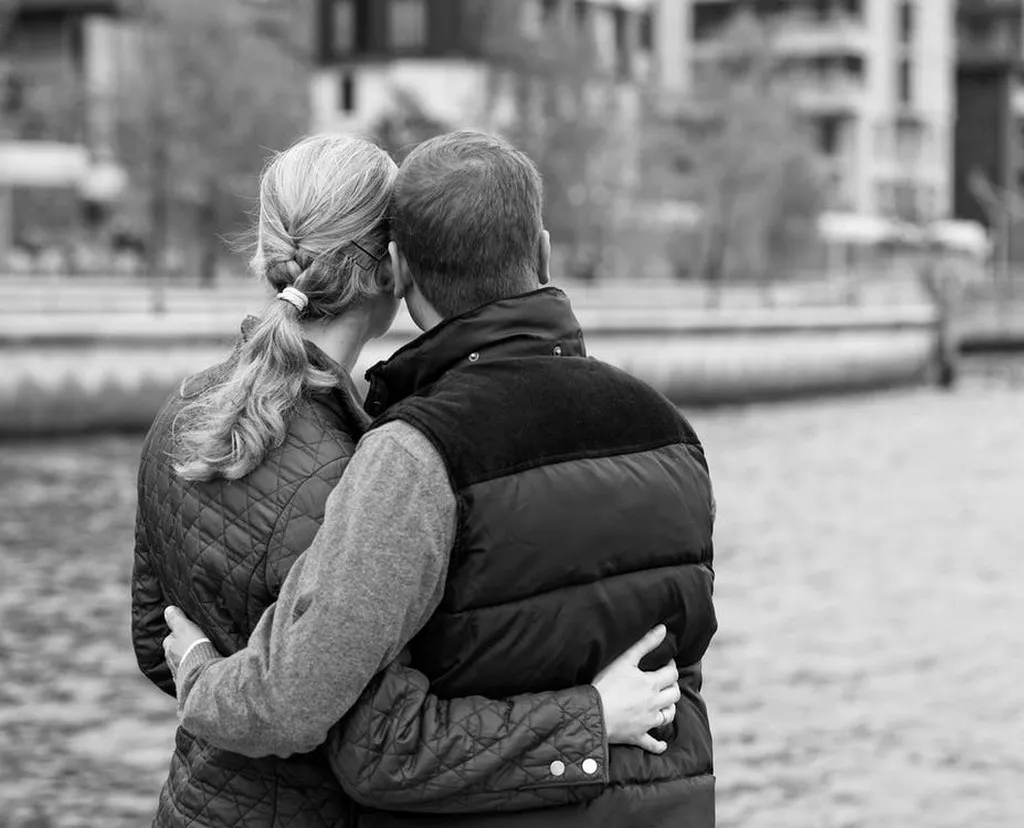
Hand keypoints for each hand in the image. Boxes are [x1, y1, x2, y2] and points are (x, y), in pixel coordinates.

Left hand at [162, 606, 208, 679]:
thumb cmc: (193, 647)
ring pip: (180, 664)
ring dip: (185, 660)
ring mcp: (178, 672)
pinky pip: (187, 674)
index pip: (169, 639)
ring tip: (196, 657)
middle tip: (190, 645)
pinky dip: (191, 671)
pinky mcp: (186, 682)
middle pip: (173, 652)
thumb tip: (168, 609)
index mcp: (169, 647)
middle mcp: (171, 660)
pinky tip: (198, 670)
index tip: (184, 632)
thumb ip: (176, 619)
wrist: (201, 672)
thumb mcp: (185, 628)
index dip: (176, 635)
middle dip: (179, 649)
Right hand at [592, 624, 680, 753]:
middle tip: (665, 681)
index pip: (671, 673)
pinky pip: (652, 744)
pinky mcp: (637, 736)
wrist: (593, 713)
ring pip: (667, 717)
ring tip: (664, 704)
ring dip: (669, 710)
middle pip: (674, 695)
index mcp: (651, 684)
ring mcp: (646, 722)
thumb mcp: (625, 660)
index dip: (672, 665)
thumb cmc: (606, 684)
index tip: (667, 661)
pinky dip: (658, 744)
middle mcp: (653, 703)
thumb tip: (663, 629)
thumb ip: (645, 644)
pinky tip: (661, 744)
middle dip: (672, 686)